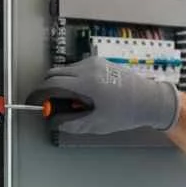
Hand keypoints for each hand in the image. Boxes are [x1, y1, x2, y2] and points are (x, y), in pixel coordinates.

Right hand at [26, 56, 179, 133]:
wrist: (151, 100)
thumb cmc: (128, 112)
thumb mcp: (98, 124)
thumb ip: (74, 124)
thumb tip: (57, 123)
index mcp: (87, 82)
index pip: (52, 83)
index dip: (40, 94)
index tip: (35, 102)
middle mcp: (89, 67)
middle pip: (55, 73)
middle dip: (50, 89)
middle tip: (57, 106)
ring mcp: (95, 62)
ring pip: (67, 70)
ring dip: (64, 84)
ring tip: (79, 103)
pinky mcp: (101, 62)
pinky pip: (79, 69)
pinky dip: (75, 80)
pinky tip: (87, 95)